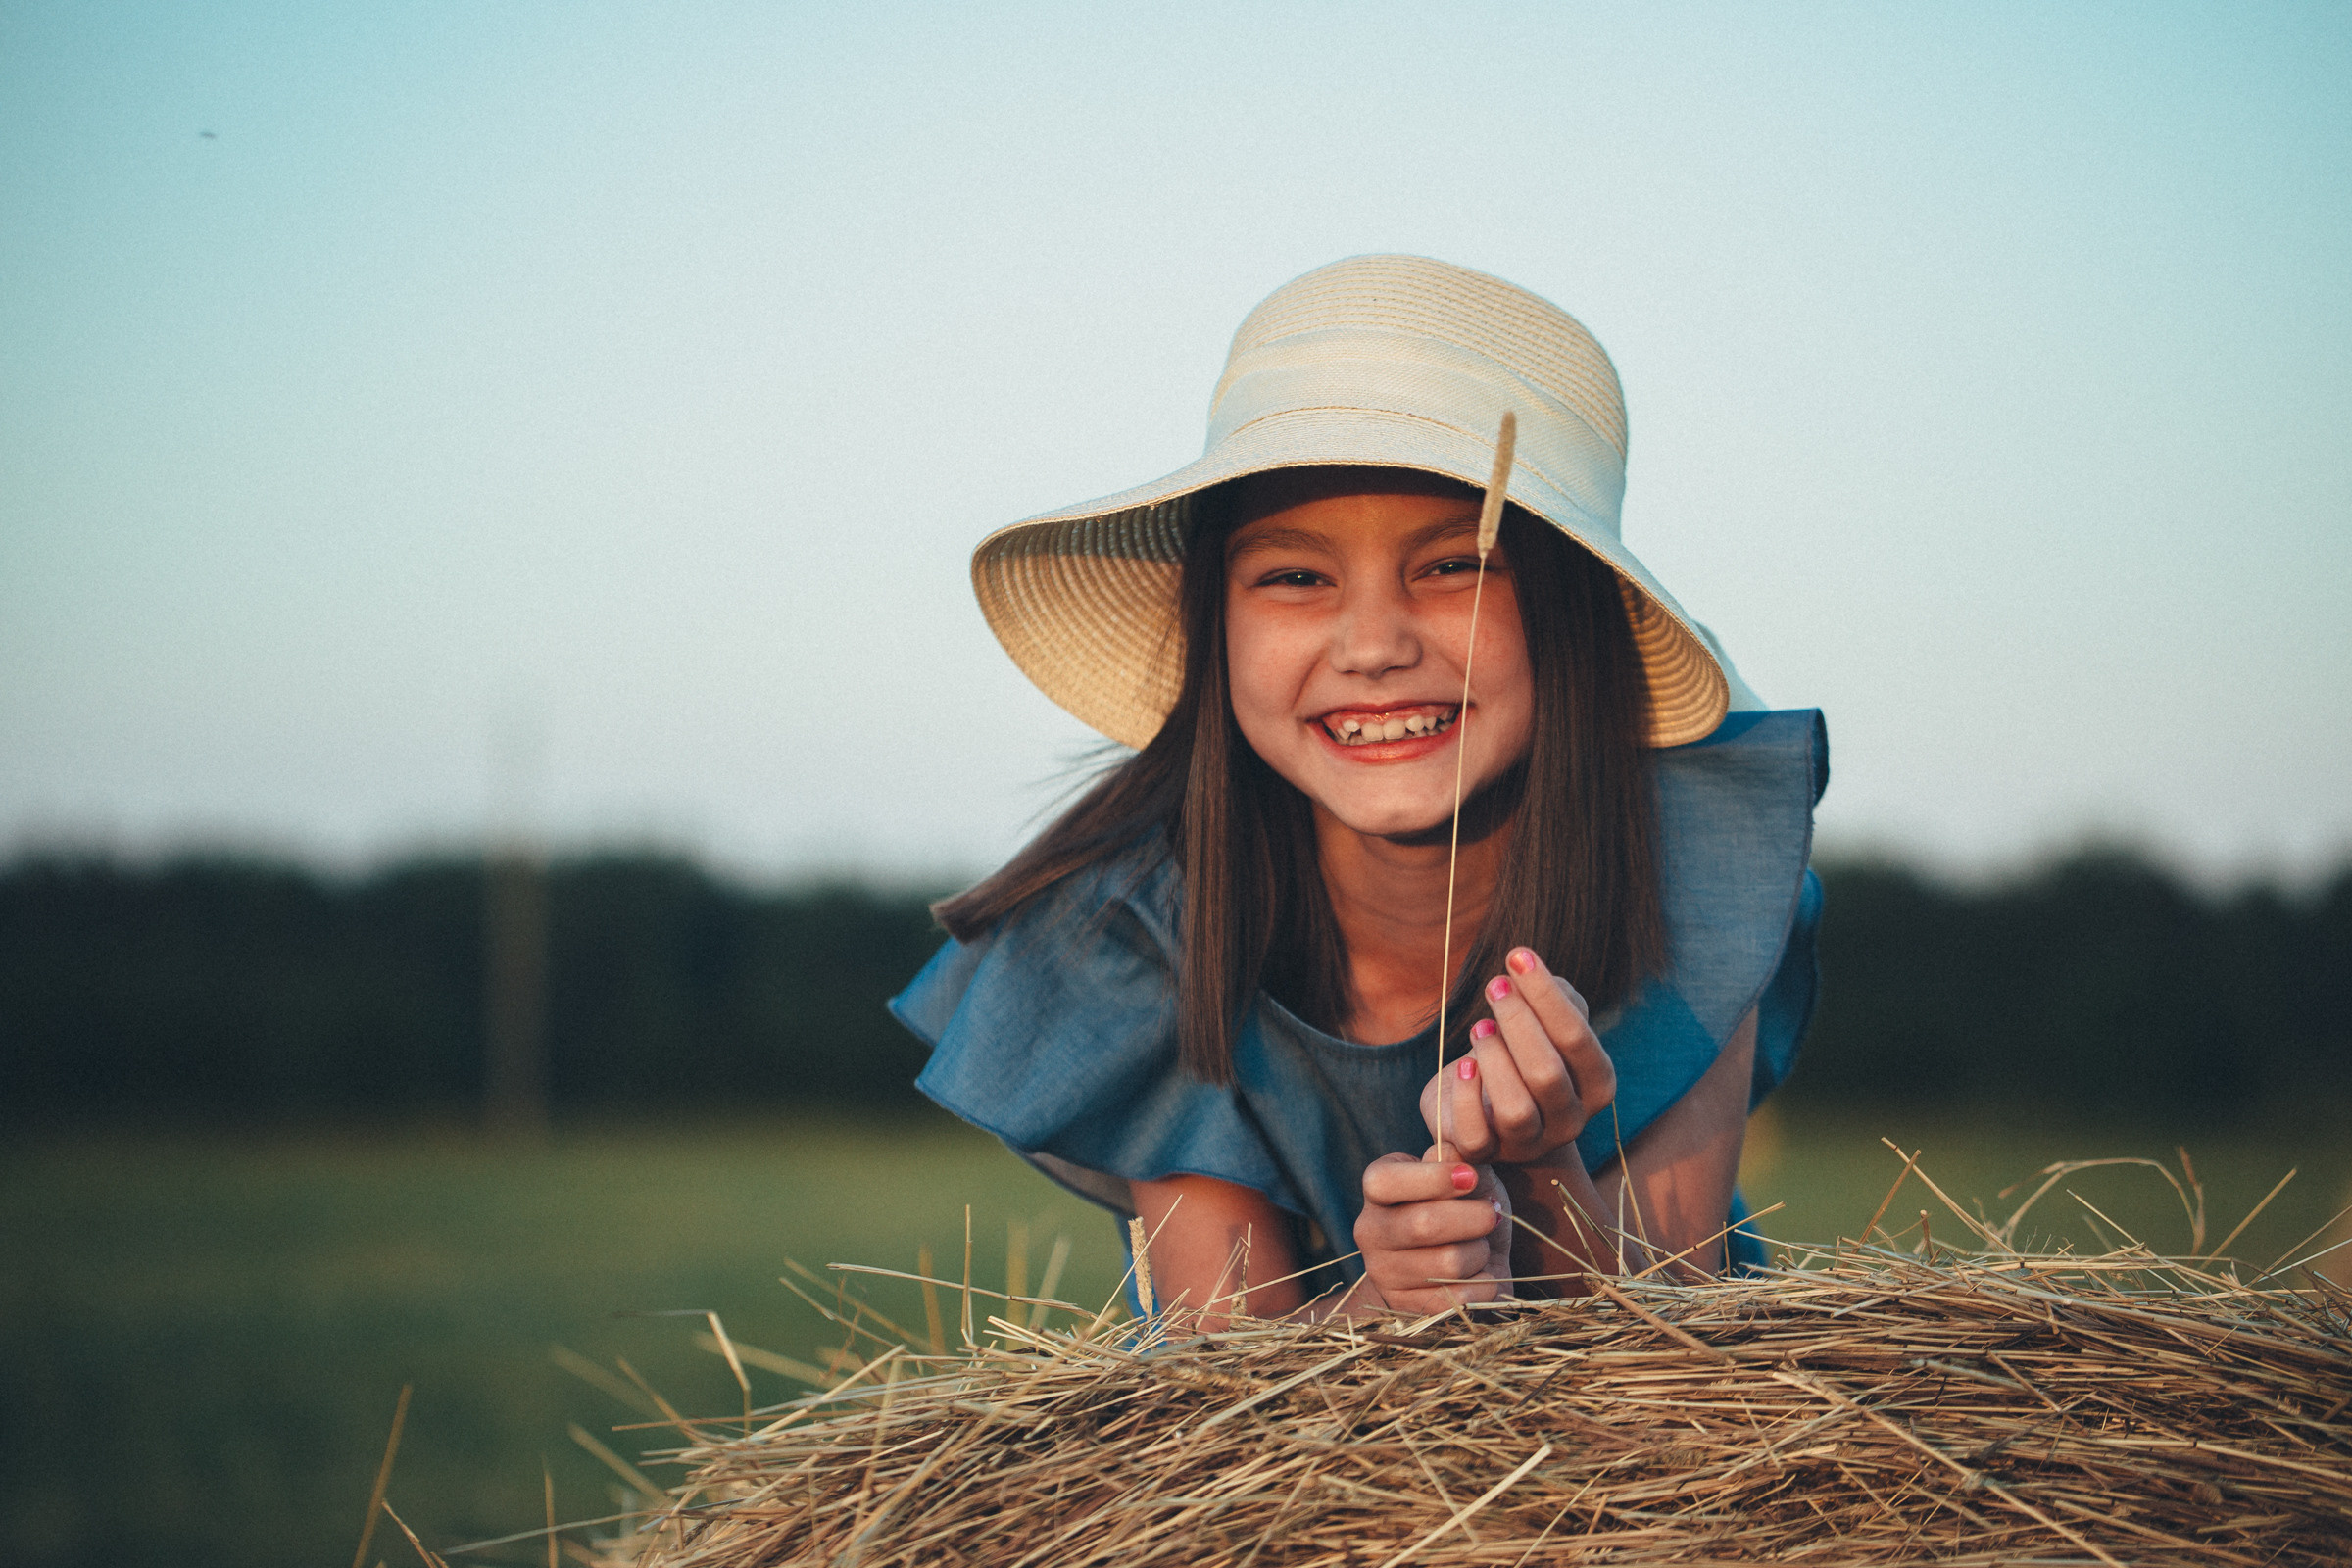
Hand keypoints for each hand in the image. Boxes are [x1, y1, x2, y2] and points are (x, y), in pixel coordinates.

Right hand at [1352, 1150, 1512, 1313]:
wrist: (1459, 1259)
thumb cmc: (1462, 1205)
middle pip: (1423, 1225)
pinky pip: (1458, 1297)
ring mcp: (1382, 1272)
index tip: (1471, 1178)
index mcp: (1376, 1188)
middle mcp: (1369, 1229)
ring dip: (1480, 1252)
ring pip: (1447, 1264)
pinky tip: (1481, 1272)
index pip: (1385, 1182)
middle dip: (1473, 1218)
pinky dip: (1484, 1283)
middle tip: (1492, 1214)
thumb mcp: (1465, 1175)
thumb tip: (1450, 1153)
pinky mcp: (1405, 1306)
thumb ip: (1459, 1160)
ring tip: (1481, 1245)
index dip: (1434, 1179)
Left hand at [1419, 947, 1616, 1166]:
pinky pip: (1476, 1136)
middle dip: (1518, 1022)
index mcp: (1597, 1085)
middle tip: (1494, 985)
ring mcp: (1529, 1144)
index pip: (1579, 1040)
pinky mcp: (1486, 1155)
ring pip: (1516, 1110)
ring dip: (1494, 1060)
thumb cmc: (1522, 1051)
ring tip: (1480, 1027)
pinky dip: (1466, 1097)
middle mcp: (1570, 1121)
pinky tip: (1463, 1065)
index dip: (1547, 996)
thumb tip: (1528, 971)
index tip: (1518, 956)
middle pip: (1547, 1074)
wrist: (1490, 1103)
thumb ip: (1550, 996)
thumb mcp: (1543, 1022)